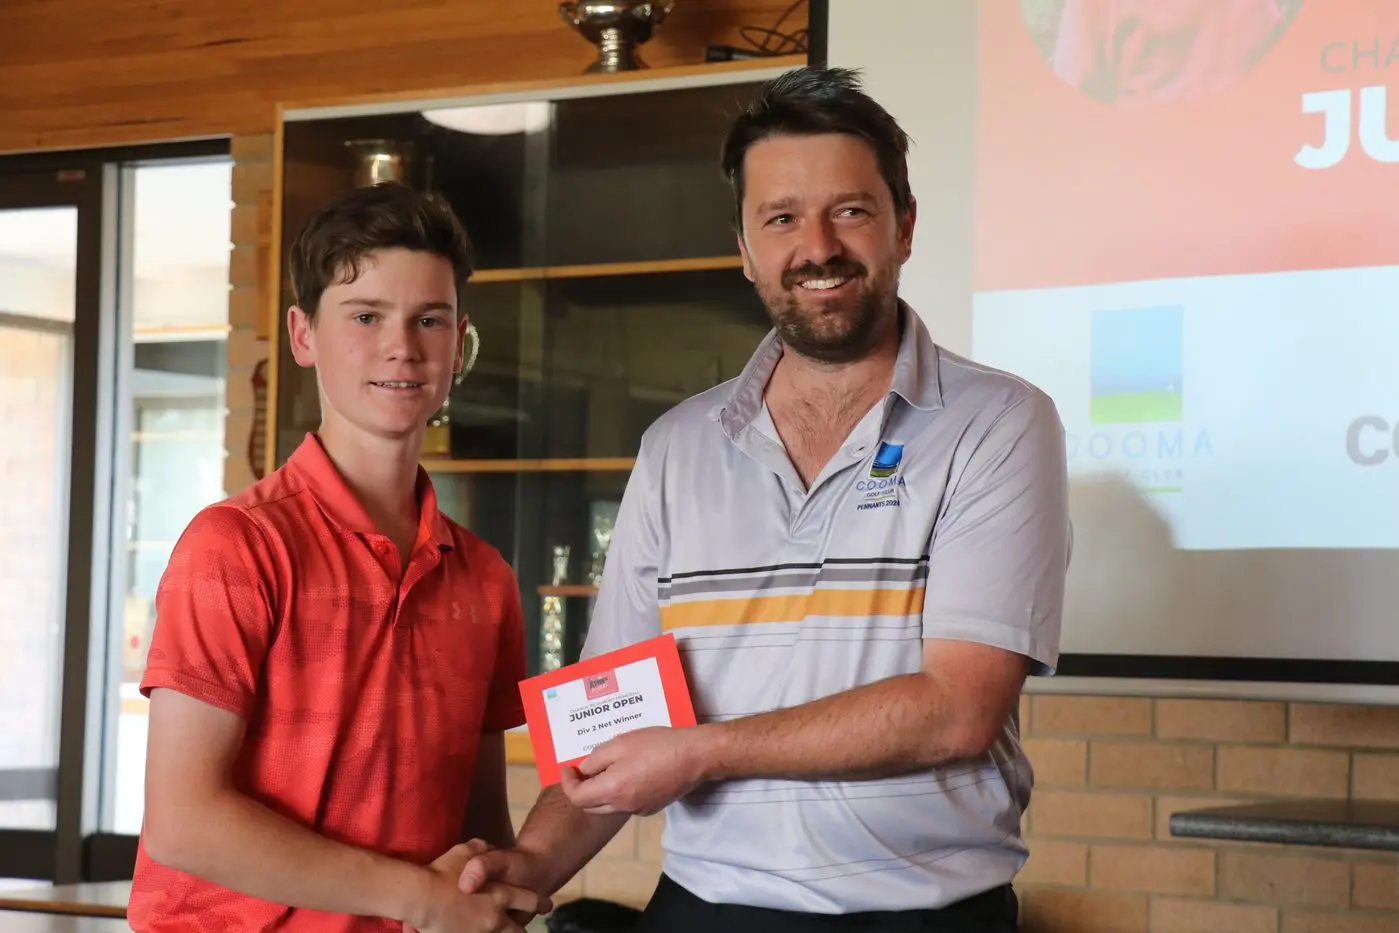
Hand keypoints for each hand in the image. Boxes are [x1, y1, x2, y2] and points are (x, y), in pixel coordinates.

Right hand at [404, 842, 549, 932]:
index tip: (546, 904)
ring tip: (500, 930)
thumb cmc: (441, 872)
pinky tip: (477, 931)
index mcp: (501, 895)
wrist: (420, 898)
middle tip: (523, 927)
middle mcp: (495, 919)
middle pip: (519, 930)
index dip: (540, 902)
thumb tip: (488, 847)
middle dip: (521, 928)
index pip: (531, 900)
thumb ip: (483, 850)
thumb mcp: (466, 850)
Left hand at [559, 726, 706, 815]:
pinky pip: (626, 803)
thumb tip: (585, 769)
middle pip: (590, 806)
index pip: (577, 797)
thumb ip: (596, 758)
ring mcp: (639, 810)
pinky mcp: (651, 807)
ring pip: (608, 806)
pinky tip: (628, 773)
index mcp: (612, 790)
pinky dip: (618, 793)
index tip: (569, 768)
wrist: (694, 756)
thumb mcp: (620, 743)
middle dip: (581, 789)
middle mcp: (623, 806)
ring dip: (600, 792)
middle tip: (582, 769)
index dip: (568, 783)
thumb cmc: (657, 746)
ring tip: (605, 768)